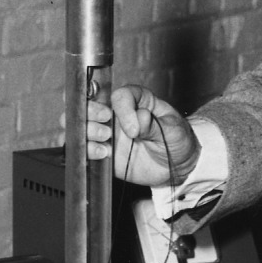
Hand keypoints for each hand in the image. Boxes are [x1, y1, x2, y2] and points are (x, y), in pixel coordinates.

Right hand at [86, 86, 200, 188]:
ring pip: (83, 124)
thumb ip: (154, 124)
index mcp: (136, 101)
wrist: (178, 166)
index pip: (120, 96)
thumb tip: (139, 119)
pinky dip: (88, 149)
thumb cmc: (177, 140)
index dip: (122, 109)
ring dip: (87, 130)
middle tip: (107, 129)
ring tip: (105, 140)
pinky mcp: (105, 152)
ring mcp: (109, 133)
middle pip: (91, 103)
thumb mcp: (173, 130)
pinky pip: (87, 148)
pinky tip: (102, 153)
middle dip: (92, 112)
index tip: (134, 128)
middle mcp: (118, 114)